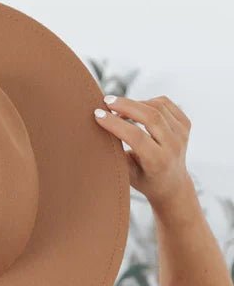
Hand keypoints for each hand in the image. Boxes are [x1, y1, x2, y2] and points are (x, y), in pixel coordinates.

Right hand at [94, 94, 193, 211]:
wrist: (172, 184)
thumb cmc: (145, 180)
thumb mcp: (128, 174)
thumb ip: (118, 154)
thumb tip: (101, 128)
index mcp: (158, 162)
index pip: (136, 137)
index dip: (115, 123)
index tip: (98, 115)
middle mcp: (174, 146)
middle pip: (150, 116)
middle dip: (125, 105)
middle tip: (106, 101)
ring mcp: (182, 133)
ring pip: (157, 106)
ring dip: (134, 102)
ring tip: (118, 107)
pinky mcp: (185, 124)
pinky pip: (165, 103)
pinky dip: (147, 101)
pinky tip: (136, 108)